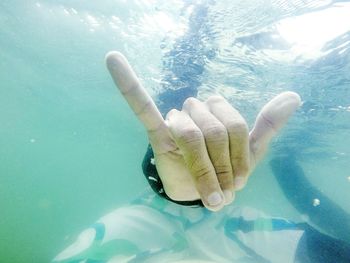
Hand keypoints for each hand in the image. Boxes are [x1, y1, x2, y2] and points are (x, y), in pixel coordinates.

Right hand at [106, 51, 300, 210]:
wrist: (197, 194)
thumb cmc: (223, 170)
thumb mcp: (250, 151)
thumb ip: (267, 123)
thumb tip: (293, 96)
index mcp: (219, 112)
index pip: (235, 125)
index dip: (240, 156)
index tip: (240, 183)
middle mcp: (197, 111)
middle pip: (215, 129)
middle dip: (223, 165)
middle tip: (223, 194)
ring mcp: (176, 121)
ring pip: (193, 134)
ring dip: (204, 169)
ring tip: (209, 196)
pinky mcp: (157, 133)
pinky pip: (141, 106)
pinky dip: (128, 85)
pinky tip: (113, 59)